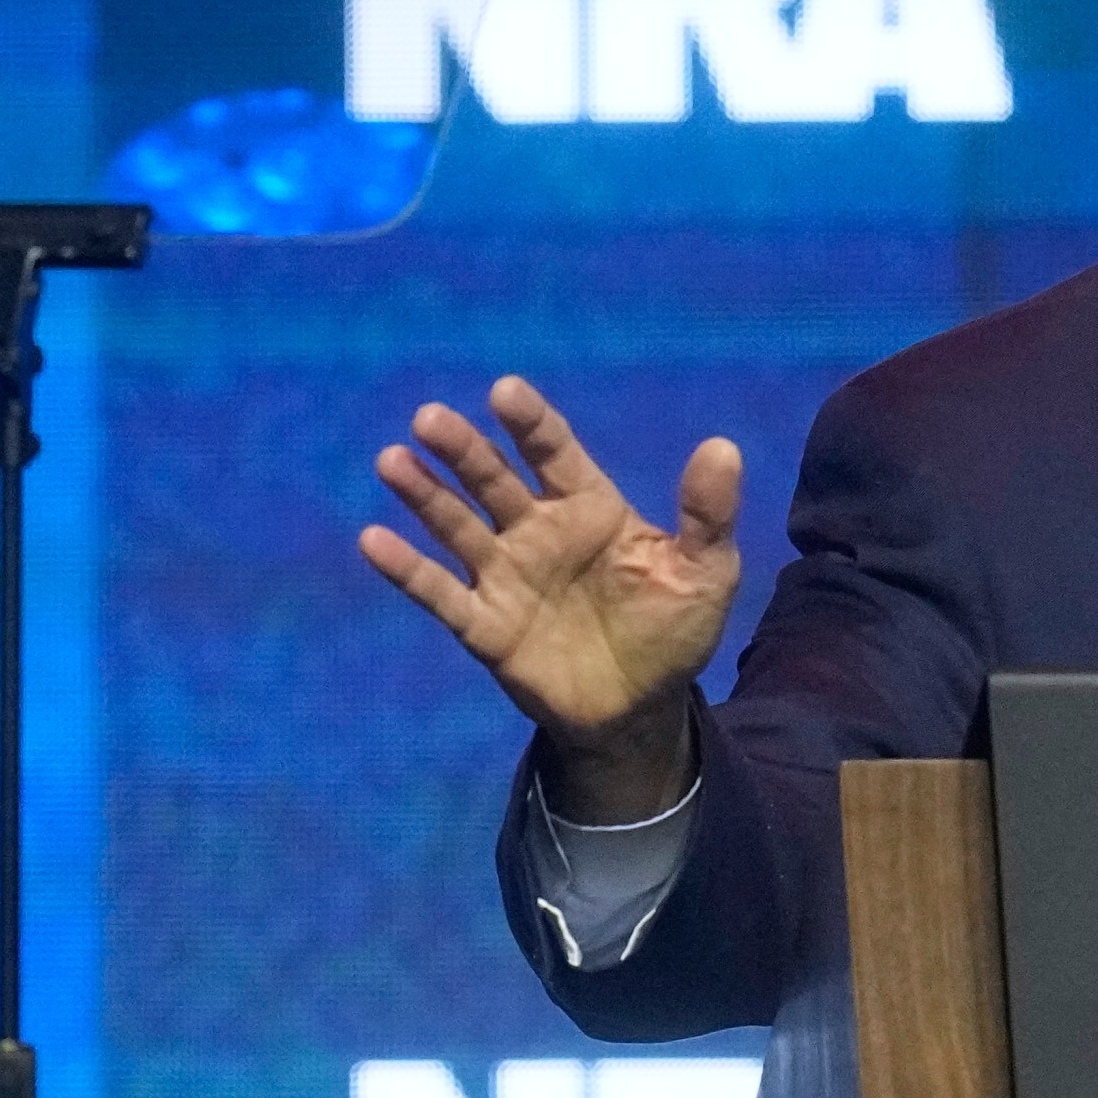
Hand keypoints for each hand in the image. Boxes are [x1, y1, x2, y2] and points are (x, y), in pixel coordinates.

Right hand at [359, 376, 740, 819]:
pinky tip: (374, 539)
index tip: (505, 390)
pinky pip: (441, 594)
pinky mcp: (486, 626)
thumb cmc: (673, 628)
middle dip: (464, 450)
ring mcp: (507, 577)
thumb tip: (723, 446)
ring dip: (426, 495)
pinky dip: (408, 570)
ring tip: (393, 460)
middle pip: (495, 481)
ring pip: (457, 526)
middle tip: (430, 418)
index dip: (530, 423)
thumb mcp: (707, 571)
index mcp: (591, 509)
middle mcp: (540, 533)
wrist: (642, 707)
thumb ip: (708, 513)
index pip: (554, 453)